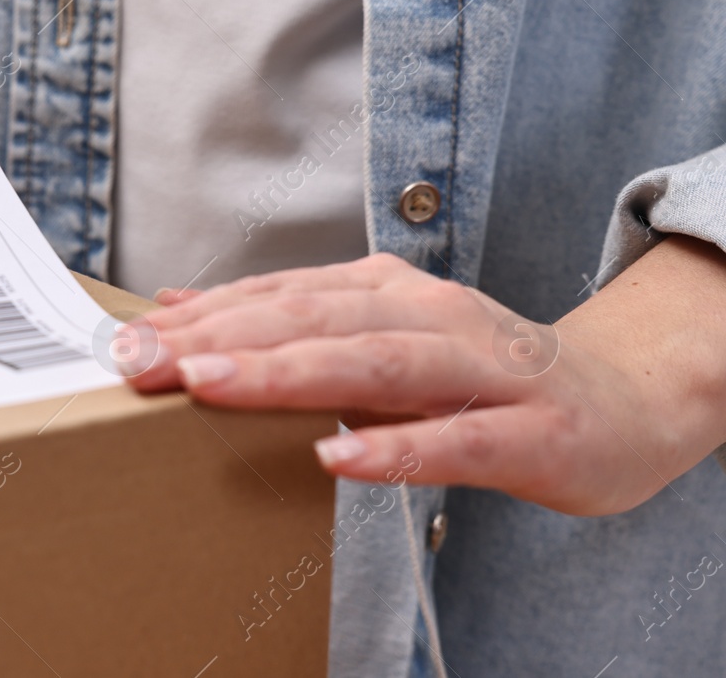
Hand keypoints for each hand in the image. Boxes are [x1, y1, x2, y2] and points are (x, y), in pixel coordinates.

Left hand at [125, 240, 725, 515]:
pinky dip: (394, 446)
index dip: (203, 317)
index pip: (280, 295)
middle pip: (314, 320)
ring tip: (211, 384)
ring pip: (375, 364)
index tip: (129, 341)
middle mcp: (430, 315)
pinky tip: (337, 459)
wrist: (621, 403)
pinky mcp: (529, 432)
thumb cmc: (479, 376)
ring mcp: (483, 370)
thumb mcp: (379, 335)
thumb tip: (180, 310)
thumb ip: (288, 321)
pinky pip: (454, 441)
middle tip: (145, 361)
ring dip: (287, 372)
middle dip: (221, 338)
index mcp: (387, 291)